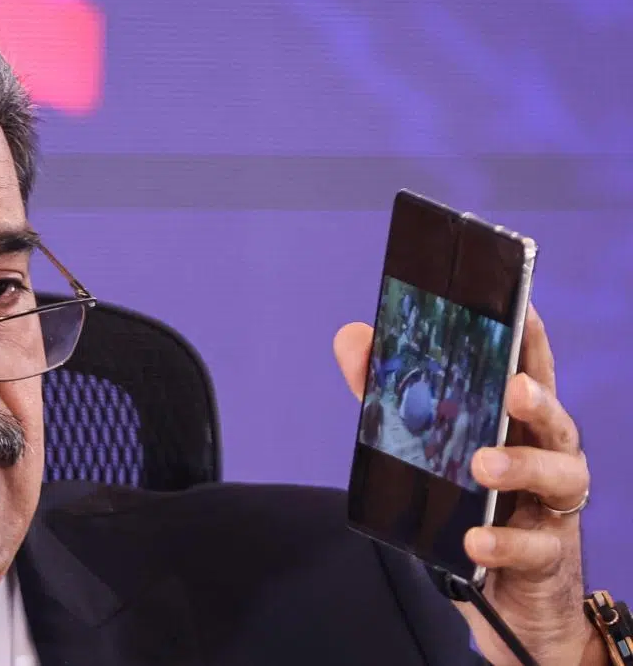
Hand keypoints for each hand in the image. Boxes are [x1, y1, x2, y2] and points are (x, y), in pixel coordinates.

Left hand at [333, 304, 604, 665]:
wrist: (507, 603)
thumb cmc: (469, 508)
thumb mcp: (425, 447)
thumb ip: (389, 394)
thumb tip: (352, 337)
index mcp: (517, 426)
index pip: (530, 373)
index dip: (532, 340)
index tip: (526, 306)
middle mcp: (544, 457)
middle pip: (554, 419)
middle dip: (537, 399)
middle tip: (512, 389)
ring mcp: (550, 507)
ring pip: (558, 475)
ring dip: (520, 466)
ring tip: (483, 465)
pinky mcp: (545, 556)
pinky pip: (532, 547)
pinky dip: (503, 542)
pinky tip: (476, 540)